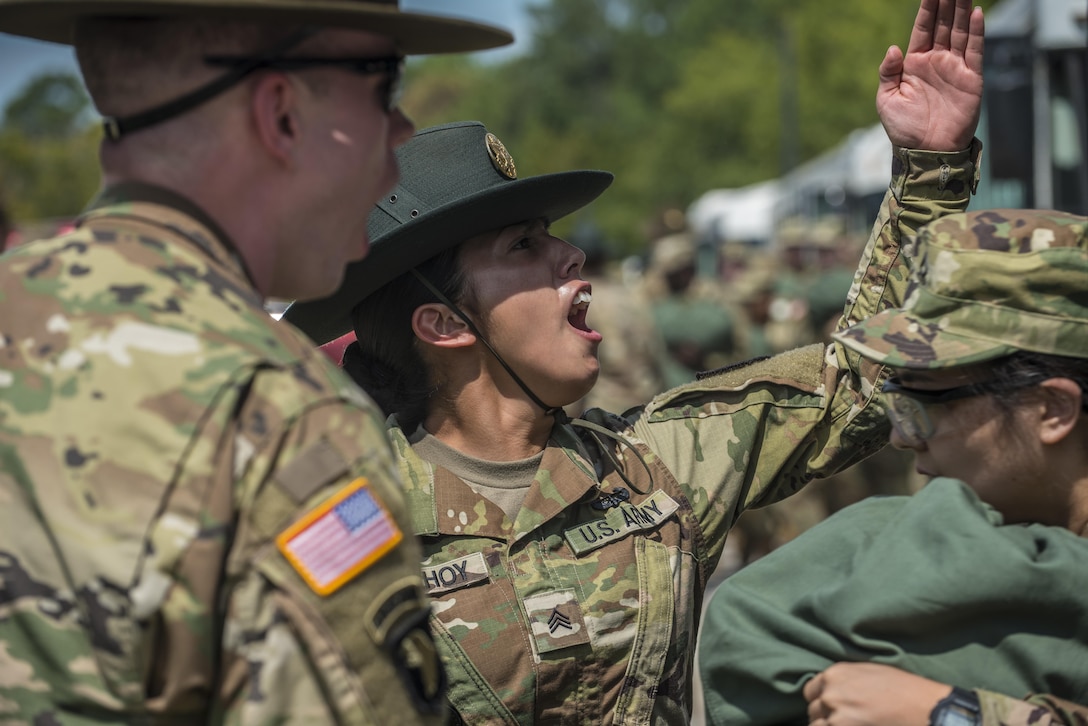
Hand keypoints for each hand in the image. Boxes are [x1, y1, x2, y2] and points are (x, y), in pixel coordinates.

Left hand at [803, 662, 953, 725]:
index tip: (831, 708)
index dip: (821, 700)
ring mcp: (836, 718)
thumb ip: (843, 680)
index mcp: (835, 675)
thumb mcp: (869, 672)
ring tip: (848, 724)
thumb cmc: (903, 690)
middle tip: (844, 720)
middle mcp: (830, 695)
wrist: (924, 709)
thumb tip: (830, 690)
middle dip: (825, 717)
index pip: (810, 691)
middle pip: (813, 711)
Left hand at [877, 0, 983, 150]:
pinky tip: (976, 13)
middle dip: (948, 3)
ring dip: (963, 10)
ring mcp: (955, 68)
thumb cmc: (904, 129)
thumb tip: (892, 48)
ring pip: (960, 32)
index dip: (927, 8)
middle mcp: (936, 61)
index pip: (923, 29)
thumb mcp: (887, 100)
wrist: (926, 152)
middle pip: (944, 25)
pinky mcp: (971, 78)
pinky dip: (976, 32)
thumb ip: (888, 73)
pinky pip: (974, 51)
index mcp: (915, 63)